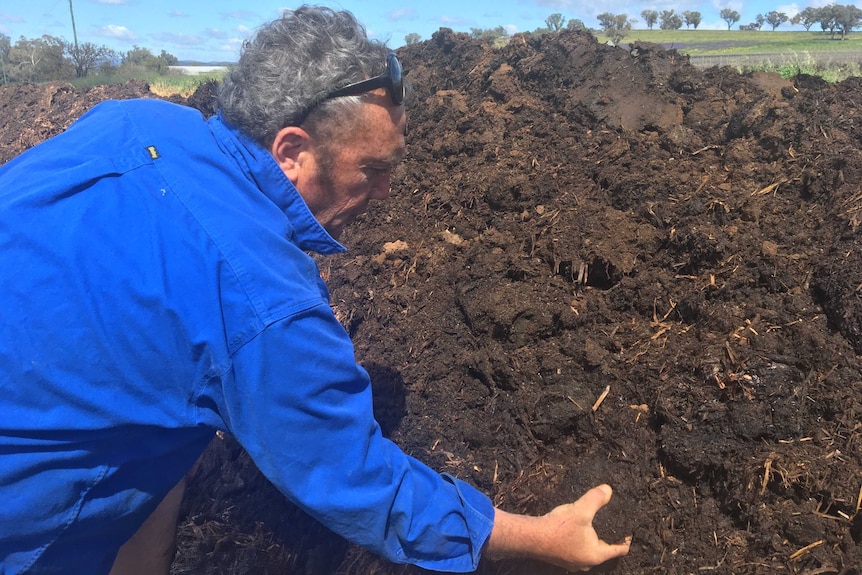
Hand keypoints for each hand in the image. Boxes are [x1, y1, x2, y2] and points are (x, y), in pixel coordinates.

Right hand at [485, 484, 630, 570]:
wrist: (530, 537)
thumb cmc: (558, 528)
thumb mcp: (580, 510)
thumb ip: (596, 499)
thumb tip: (608, 489)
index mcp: (596, 555)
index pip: (619, 549)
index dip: (626, 538)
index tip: (628, 527)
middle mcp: (587, 563)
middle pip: (604, 550)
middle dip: (608, 536)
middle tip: (611, 520)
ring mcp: (573, 563)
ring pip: (590, 550)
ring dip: (593, 538)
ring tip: (594, 523)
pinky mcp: (562, 558)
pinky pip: (578, 550)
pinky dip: (581, 540)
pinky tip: (575, 528)